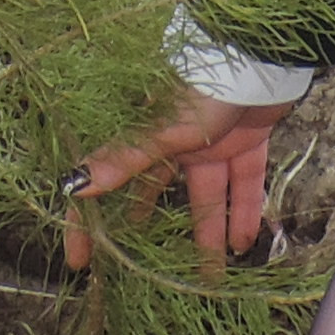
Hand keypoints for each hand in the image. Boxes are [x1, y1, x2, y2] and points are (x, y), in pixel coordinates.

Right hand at [71, 89, 284, 267]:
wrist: (261, 56)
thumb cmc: (205, 86)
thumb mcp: (161, 129)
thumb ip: (122, 160)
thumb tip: (73, 186)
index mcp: (145, 134)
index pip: (108, 182)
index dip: (90, 221)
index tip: (81, 261)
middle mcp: (174, 141)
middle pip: (156, 195)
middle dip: (151, 233)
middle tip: (146, 274)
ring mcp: (210, 142)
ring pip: (206, 198)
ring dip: (208, 236)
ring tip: (210, 279)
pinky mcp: (245, 140)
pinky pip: (243, 183)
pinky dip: (246, 211)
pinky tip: (245, 243)